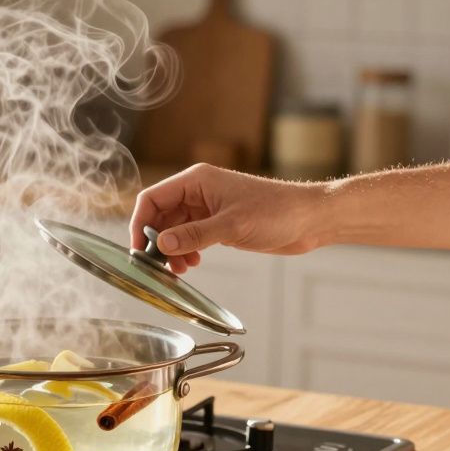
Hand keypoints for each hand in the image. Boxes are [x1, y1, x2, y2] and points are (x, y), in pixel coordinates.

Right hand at [131, 164, 328, 272]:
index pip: (152, 198)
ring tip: (179, 270)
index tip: (140, 250)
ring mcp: (209, 208)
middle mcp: (198, 192)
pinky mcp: (219, 223)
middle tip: (158, 267)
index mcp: (196, 181)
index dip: (140, 224)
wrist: (309, 218)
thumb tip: (160, 245)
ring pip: (174, 229)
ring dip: (172, 250)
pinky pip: (190, 236)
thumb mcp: (230, 226)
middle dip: (157, 241)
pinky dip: (186, 251)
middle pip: (161, 215)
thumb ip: (192, 235)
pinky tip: (193, 263)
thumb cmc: (276, 211)